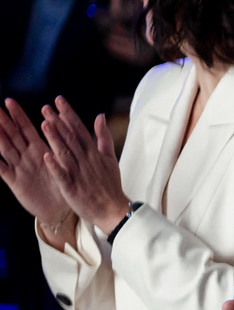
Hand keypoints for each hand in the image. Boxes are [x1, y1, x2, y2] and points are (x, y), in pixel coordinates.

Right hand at [0, 98, 70, 224]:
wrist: (60, 208)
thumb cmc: (63, 183)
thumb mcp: (65, 160)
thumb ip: (65, 142)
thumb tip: (65, 123)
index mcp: (39, 150)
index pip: (27, 128)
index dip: (18, 115)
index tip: (9, 101)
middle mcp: (26, 157)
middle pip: (13, 135)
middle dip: (4, 121)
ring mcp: (19, 168)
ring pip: (5, 149)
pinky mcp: (15, 182)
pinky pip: (2, 170)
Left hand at [38, 97, 131, 230]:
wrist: (112, 209)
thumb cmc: (109, 184)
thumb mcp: (110, 157)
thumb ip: (103, 137)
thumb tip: (100, 116)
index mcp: (93, 152)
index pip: (79, 129)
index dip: (68, 114)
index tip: (58, 101)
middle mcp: (86, 160)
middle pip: (70, 138)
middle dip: (58, 122)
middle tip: (45, 108)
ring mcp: (79, 174)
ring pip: (65, 153)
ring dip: (55, 139)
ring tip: (44, 124)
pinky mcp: (72, 188)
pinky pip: (62, 176)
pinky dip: (55, 167)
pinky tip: (46, 156)